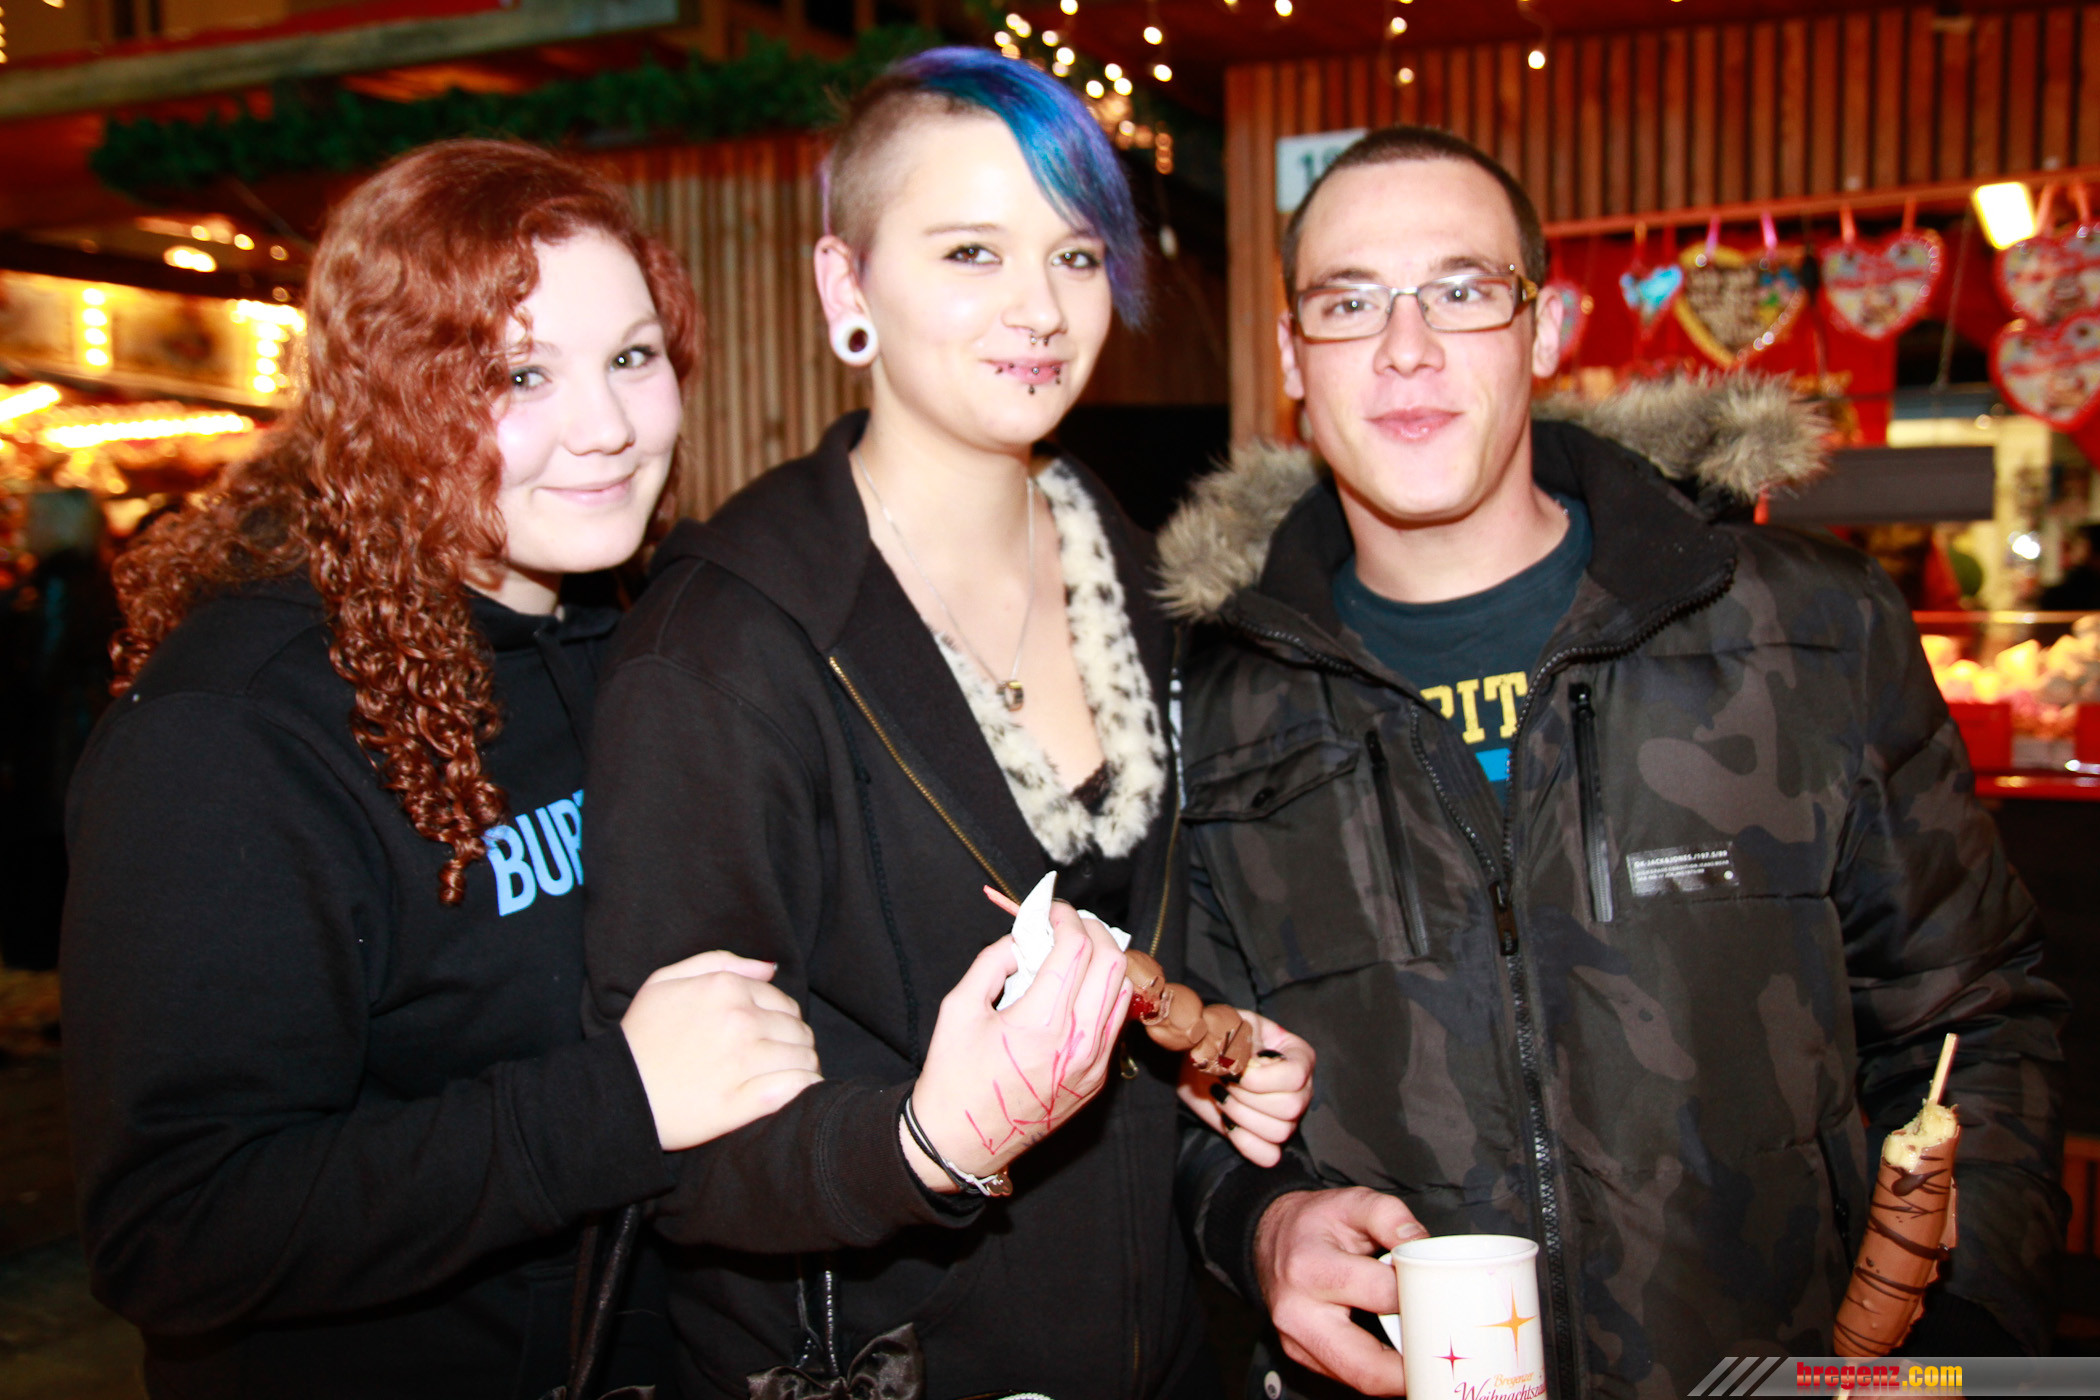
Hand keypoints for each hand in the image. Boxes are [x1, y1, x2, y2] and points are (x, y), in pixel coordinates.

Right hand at [620, 951, 820, 1150]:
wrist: (616, 1092)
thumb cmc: (639, 1036)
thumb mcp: (665, 981)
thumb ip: (720, 963)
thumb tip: (770, 968)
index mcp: (726, 990)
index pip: (784, 1004)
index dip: (783, 1022)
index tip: (772, 1038)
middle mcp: (740, 1021)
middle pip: (798, 1030)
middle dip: (795, 1044)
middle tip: (779, 1060)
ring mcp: (743, 1061)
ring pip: (803, 1058)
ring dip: (802, 1067)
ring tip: (786, 1077)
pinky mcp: (742, 1101)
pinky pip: (795, 1088)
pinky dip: (804, 1088)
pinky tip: (797, 1092)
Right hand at [903, 901, 1130, 1190]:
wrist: (963, 1142)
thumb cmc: (954, 1078)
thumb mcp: (958, 1008)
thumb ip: (992, 962)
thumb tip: (1022, 939)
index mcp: (1040, 1024)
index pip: (1076, 949)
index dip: (1067, 918)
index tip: (1053, 911)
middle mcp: (1077, 1043)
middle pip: (1112, 962)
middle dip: (1094, 930)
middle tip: (1070, 923)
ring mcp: (1093, 1064)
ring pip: (1122, 991)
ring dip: (1105, 960)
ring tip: (1077, 951)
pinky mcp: (1097, 1079)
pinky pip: (1115, 1022)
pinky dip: (1104, 993)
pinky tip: (1078, 988)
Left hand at [1177, 1010, 1314, 1166]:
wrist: (1199, 1062)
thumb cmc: (1218, 1039)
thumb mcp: (1226, 1024)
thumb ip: (1233, 1033)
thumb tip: (1239, 1062)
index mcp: (1298, 1056)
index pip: (1295, 1076)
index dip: (1260, 1078)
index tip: (1236, 1069)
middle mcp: (1301, 1089)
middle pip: (1291, 1107)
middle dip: (1247, 1097)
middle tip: (1225, 1082)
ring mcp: (1288, 1117)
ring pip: (1279, 1132)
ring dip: (1241, 1115)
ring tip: (1222, 1096)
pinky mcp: (1268, 1140)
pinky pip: (1269, 1156)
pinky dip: (1245, 1143)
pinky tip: (1227, 1122)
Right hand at [1256, 1187, 1427, 1395]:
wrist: (1269, 1237)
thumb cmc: (1314, 1222)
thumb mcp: (1351, 1202)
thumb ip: (1391, 1216)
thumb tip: (1423, 1246)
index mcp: (1310, 1268)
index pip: (1380, 1294)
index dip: (1417, 1295)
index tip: (1439, 1294)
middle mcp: (1298, 1312)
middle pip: (1365, 1365)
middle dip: (1412, 1369)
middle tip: (1443, 1357)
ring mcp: (1297, 1340)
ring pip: (1358, 1380)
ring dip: (1398, 1377)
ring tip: (1426, 1358)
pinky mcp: (1301, 1355)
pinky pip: (1348, 1376)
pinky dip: (1379, 1371)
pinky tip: (1398, 1356)